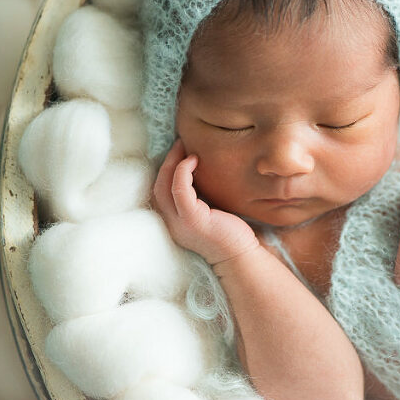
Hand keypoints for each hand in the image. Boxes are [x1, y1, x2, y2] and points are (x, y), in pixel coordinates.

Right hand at [152, 139, 258, 264]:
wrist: (241, 257)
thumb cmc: (230, 233)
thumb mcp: (209, 212)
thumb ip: (199, 196)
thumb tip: (200, 172)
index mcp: (174, 222)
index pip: (160, 192)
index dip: (165, 170)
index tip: (178, 152)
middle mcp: (172, 224)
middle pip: (158, 187)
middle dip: (166, 162)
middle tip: (179, 143)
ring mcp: (180, 223)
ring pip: (164, 187)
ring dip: (172, 163)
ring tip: (184, 147)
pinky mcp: (193, 220)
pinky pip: (180, 190)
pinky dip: (183, 171)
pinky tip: (194, 160)